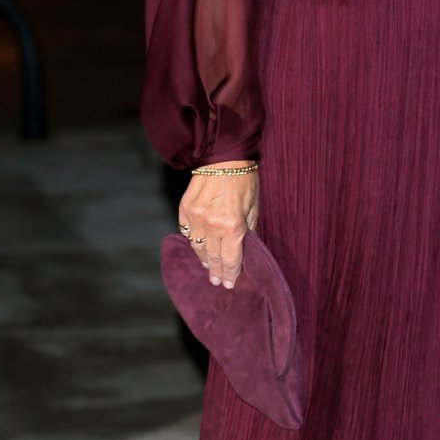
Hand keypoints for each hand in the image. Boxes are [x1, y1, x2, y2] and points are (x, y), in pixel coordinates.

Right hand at [177, 168, 258, 287]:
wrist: (223, 156)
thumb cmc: (244, 180)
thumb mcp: (254, 207)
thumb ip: (249, 231)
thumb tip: (247, 250)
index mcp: (232, 226)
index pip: (230, 259)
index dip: (230, 273)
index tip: (229, 284)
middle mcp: (211, 225)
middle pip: (212, 257)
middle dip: (216, 271)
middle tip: (217, 282)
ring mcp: (195, 218)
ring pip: (197, 247)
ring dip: (203, 259)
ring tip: (208, 268)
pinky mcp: (184, 209)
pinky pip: (187, 233)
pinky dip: (193, 242)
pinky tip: (198, 248)